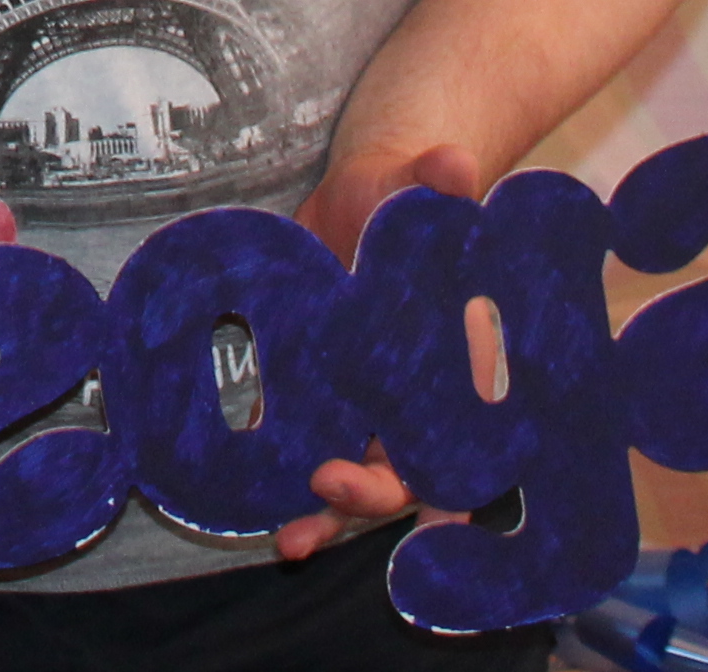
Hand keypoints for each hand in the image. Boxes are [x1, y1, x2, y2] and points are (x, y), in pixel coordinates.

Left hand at [274, 143, 486, 560]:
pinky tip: (245, 496)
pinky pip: (307, 441)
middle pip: (404, 471)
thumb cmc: (413, 195)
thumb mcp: (424, 185)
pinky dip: (280, 471)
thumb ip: (439, 185)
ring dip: (324, 511)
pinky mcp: (324, 391)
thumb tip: (452, 166)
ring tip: (287, 541)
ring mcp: (371, 401)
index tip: (412, 488)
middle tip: (322, 487)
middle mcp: (419, 397)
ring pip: (354, 471)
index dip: (436, 470)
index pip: (461, 438)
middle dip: (367, 495)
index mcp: (462, 364)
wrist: (371, 194)